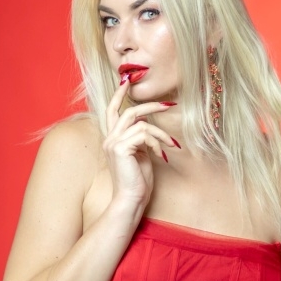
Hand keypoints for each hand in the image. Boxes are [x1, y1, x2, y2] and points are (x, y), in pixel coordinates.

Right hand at [102, 78, 179, 208]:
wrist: (131, 199)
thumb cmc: (138, 181)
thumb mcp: (141, 155)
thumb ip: (140, 139)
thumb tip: (147, 125)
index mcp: (112, 140)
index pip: (112, 111)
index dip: (118, 95)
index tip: (126, 81)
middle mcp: (109, 139)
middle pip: (129, 112)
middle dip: (150, 106)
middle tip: (168, 104)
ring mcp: (113, 143)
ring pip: (141, 123)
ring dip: (160, 133)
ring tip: (170, 144)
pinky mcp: (121, 148)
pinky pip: (144, 134)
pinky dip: (156, 142)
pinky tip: (160, 155)